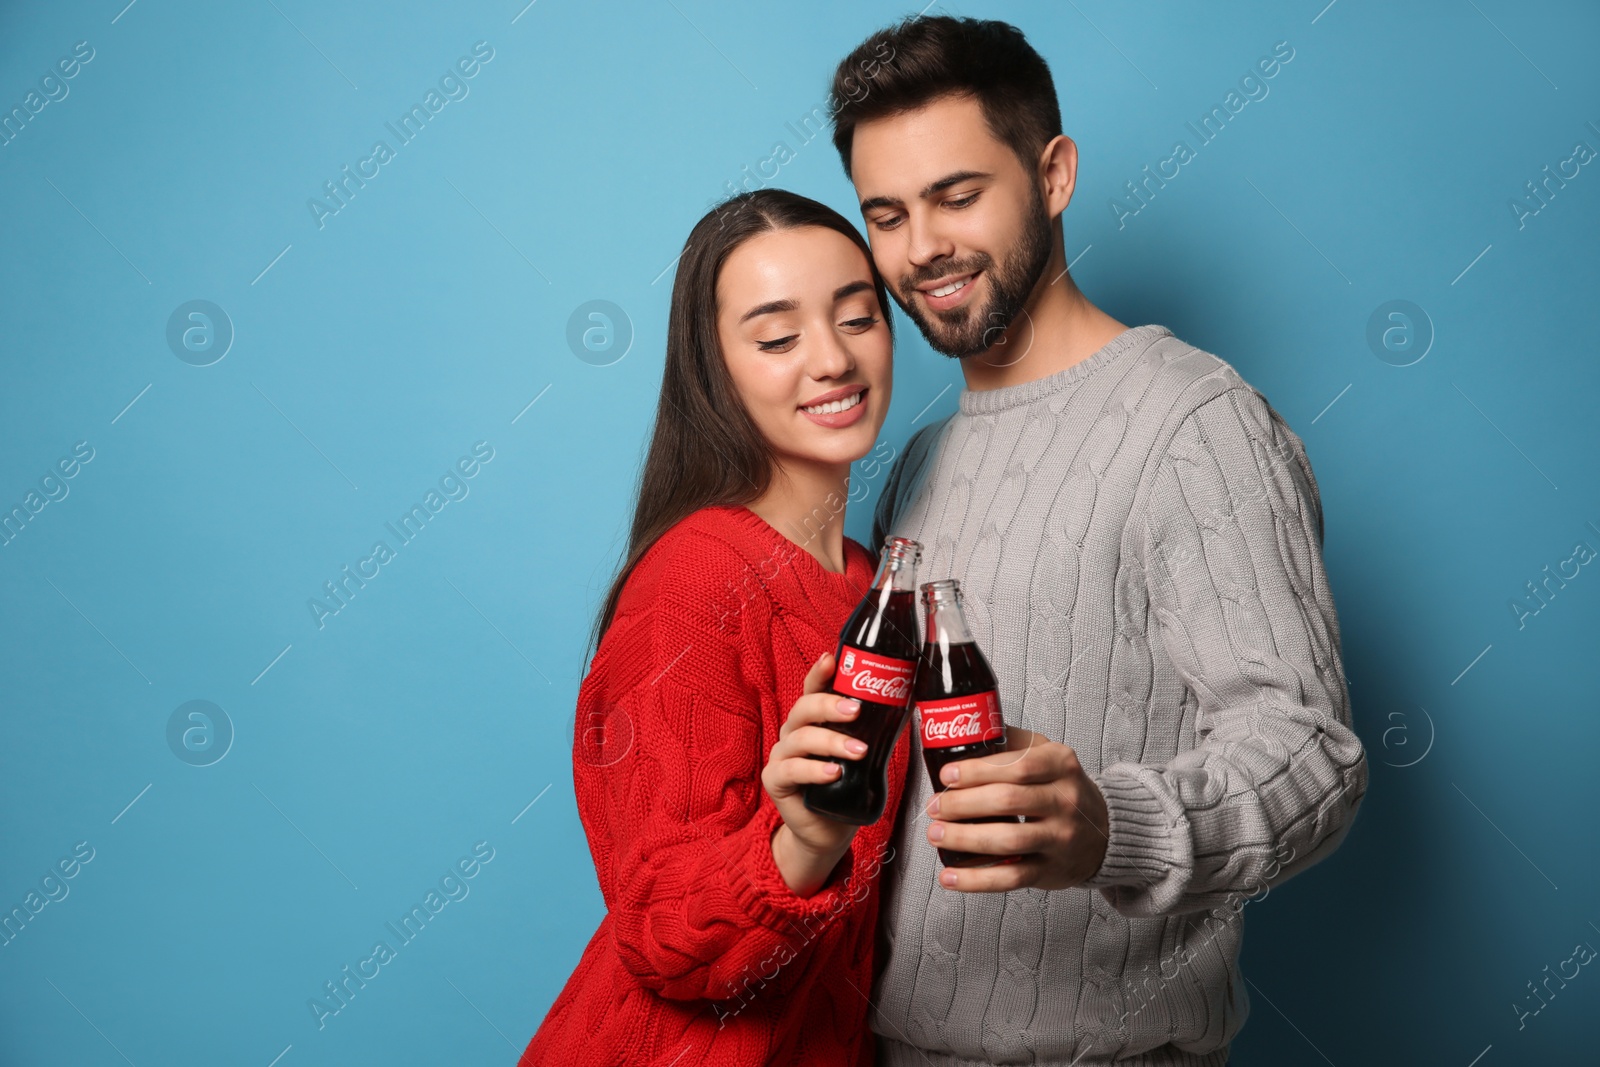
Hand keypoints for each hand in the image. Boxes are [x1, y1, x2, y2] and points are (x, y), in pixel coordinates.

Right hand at [761, 652, 865, 894]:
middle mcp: (793, 733)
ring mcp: (781, 756)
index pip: (812, 689)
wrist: (829, 831)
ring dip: (832, 741)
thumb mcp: (865, 757)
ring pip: (800, 738)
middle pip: (803, 708)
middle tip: (857, 711)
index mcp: (813, 721)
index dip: (819, 673)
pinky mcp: (775, 780)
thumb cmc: (847, 789)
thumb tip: (907, 704)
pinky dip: (814, 769)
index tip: (831, 659)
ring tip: (858, 752)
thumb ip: (875, 732)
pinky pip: (791, 769)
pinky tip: (833, 773)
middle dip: (830, 706)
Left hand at [923, 726, 1109, 891]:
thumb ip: (1012, 742)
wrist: (1104, 832)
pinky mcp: (1050, 870)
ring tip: (936, 834)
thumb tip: (964, 732)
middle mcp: (1065, 800)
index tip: (947, 775)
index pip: (1017, 766)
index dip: (977, 771)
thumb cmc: (1063, 789)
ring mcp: (1060, 838)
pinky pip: (1010, 876)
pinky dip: (976, 880)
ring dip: (964, 839)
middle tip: (935, 806)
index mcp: (1061, 764)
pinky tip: (949, 876)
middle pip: (1007, 801)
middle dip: (962, 804)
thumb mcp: (1049, 755)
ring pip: (1008, 840)